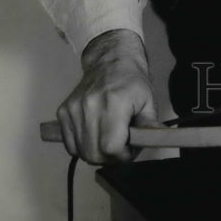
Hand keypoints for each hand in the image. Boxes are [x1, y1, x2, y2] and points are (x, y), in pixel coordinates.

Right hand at [57, 29, 158, 164]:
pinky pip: (70, 145)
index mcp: (113, 103)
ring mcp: (73, 110)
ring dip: (97, 153)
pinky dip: (83, 146)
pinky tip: (95, 134)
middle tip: (121, 147)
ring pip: (81, 152)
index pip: (111, 147)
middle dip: (110, 158)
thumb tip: (157, 142)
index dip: (122, 155)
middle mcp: (89, 106)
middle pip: (94, 154)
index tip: (130, 149)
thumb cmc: (131, 81)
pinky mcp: (63, 112)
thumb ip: (150, 127)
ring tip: (109, 137)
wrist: (109, 62)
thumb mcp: (148, 101)